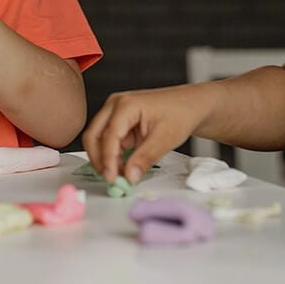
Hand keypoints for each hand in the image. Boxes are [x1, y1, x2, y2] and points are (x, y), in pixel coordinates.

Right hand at [82, 85, 208, 182]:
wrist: (190, 105)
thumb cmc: (181, 113)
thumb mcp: (166, 138)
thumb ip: (145, 158)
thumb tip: (129, 176)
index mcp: (126, 104)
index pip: (109, 135)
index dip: (108, 160)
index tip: (112, 178)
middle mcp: (115, 106)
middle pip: (94, 135)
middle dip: (99, 159)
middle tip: (110, 179)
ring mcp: (115, 113)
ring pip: (98, 139)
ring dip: (104, 159)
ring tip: (119, 176)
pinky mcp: (119, 123)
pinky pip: (108, 141)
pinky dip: (112, 156)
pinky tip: (122, 168)